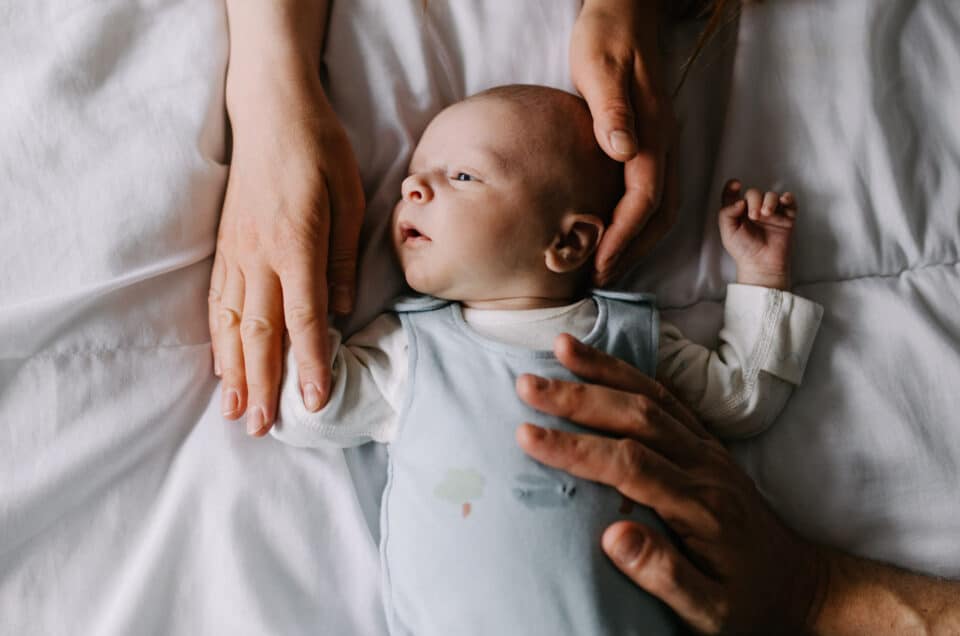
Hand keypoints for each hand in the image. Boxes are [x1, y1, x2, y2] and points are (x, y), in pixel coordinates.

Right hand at [210, 66, 363, 435]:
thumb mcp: (349, 199)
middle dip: (262, 384)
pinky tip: (221, 362)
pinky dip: (219, 337)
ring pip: (233, 323)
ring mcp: (237, 252)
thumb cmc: (320, 151)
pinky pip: (219, 301)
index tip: (313, 402)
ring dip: (234, 371)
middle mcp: (260, 256)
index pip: (304, 319)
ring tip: (234, 411)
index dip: (308, 364)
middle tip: (262, 428)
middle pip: (261, 332)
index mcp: (297, 245)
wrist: (272, 111)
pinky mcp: (226, 246)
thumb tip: (344, 311)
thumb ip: (344, 259)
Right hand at [514, 335, 823, 633]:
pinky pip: (669, 398)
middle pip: (637, 416)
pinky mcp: (709, 443)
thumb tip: (612, 535)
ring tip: (562, 346)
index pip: (629, 464)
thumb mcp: (711, 612)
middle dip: (579, 397)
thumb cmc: (748, 601)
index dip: (577, 447)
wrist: (801, 585)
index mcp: (700, 506)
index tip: (529, 435)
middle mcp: (705, 466)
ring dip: (605, 370)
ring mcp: (709, 449)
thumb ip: (664, 575)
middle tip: (528, 383)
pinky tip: (606, 363)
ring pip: (653, 397)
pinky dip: (633, 375)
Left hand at [571, 0, 677, 285]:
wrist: (626, 10)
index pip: (643, 200)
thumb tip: (622, 152)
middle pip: (660, 214)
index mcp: (652, 133)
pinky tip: (613, 229)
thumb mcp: (599, 67)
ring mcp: (663, 143)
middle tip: (601, 278)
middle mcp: (665, 144)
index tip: (600, 265)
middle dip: (633, 251)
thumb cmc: (606, 37)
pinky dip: (638, 221)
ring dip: (638, 241)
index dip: (623, 238)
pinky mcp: (653, 141)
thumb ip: (612, 110)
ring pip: (662, 207)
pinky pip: (654, 192)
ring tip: (607, 265)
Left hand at [718, 179, 796, 289]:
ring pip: (772, 195)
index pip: (734, 194)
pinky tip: (784, 199)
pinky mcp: (786, 217)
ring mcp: (771, 213)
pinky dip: (788, 198)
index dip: (733, 187)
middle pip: (755, 193)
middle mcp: (754, 209)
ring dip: (769, 201)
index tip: (736, 184)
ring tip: (765, 214)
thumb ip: (727, 213)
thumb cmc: (743, 250)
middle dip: (754, 200)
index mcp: (738, 212)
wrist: (761, 264)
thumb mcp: (728, 232)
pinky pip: (790, 202)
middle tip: (754, 216)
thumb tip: (739, 200)